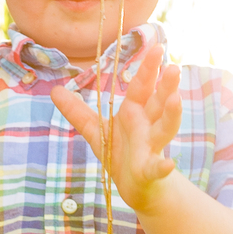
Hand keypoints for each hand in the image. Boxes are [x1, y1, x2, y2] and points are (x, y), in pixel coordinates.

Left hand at [51, 43, 180, 208]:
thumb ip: (77, 111)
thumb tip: (55, 90)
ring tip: (176, 100)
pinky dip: (163, 167)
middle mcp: (148, 126)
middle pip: (159, 102)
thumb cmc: (119, 154)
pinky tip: (168, 165)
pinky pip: (158, 168)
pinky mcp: (151, 170)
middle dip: (167, 86)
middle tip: (173, 67)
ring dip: (172, 114)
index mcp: (135, 112)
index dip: (148, 68)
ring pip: (165, 128)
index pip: (142, 86)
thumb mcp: (95, 130)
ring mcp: (152, 147)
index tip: (157, 47)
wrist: (135, 186)